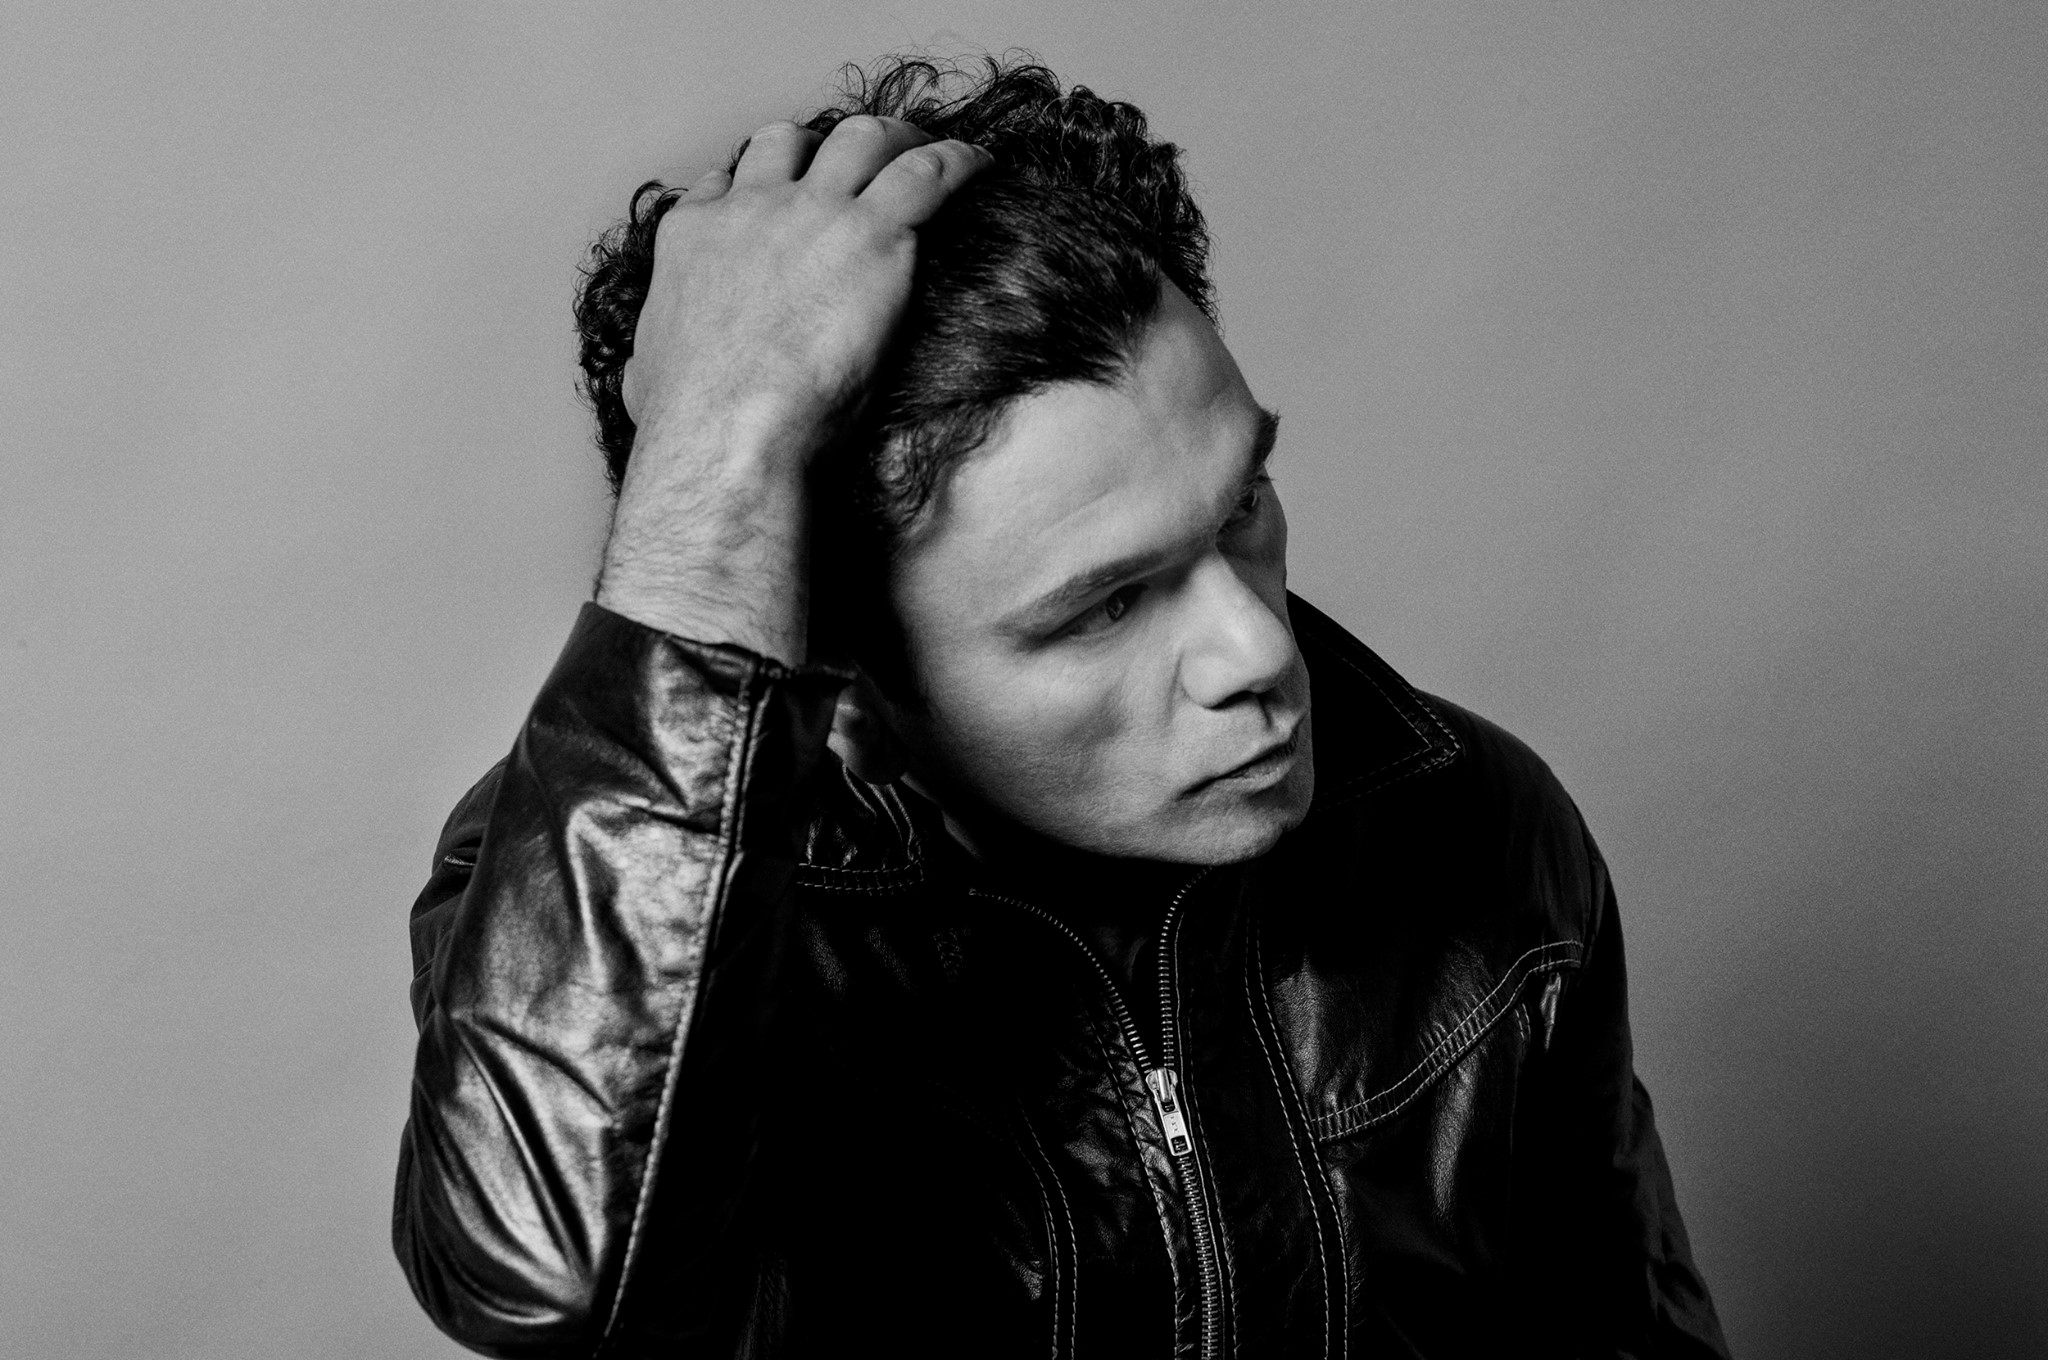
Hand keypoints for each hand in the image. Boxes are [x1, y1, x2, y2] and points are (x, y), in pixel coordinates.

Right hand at [596, 119, 990, 662]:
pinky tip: (979, 168)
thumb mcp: (648, 383)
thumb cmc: (690, 425)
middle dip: (824, 147)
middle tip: (859, 165)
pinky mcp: (875, 233)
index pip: (727, 183)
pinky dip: (958, 163)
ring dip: (896, 140)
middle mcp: (751, 208)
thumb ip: (655, 365)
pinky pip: (929, 172)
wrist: (731, 432)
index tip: (785, 193)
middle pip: (790, 143)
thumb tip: (647, 380)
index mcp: (694, 239)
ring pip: (862, 139)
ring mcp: (814, 213)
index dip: (760, 181)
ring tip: (923, 152)